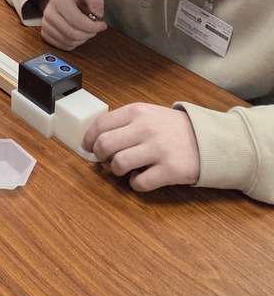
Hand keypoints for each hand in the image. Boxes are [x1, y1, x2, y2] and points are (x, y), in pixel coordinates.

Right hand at [38, 0, 106, 49]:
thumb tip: (99, 14)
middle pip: (73, 34)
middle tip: (94, 28)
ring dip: (82, 39)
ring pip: (70, 42)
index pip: (77, 21)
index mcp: (59, 2)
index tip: (103, 25)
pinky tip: (77, 34)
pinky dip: (75, 43)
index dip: (93, 27)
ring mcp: (46, 25)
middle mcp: (49, 14)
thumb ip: (96, 1)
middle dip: (89, 34)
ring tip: (85, 30)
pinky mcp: (45, 34)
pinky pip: (64, 46)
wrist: (56, 0)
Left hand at [82, 104, 199, 191]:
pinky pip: (139, 183)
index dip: (88, 138)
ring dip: (117, 170)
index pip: (101, 124)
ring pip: (119, 164)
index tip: (86, 146)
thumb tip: (97, 137)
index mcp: (137, 111)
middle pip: (105, 145)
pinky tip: (142, 177)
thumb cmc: (173, 128)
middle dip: (99, 155)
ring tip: (125, 168)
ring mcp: (158, 149)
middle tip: (104, 160)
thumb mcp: (149, 114)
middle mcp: (145, 128)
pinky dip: (135, 183)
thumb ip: (125, 122)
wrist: (209, 140)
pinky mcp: (169, 170)